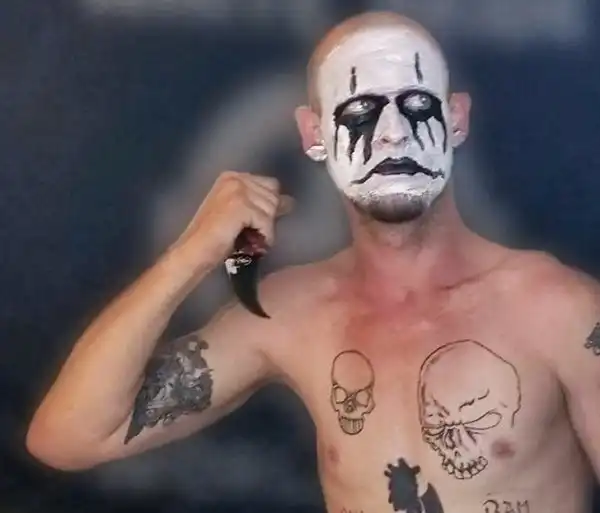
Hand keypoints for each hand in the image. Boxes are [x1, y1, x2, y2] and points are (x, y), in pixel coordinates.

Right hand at [174, 171, 293, 262]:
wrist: (194, 252)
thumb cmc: (215, 237)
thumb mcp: (240, 214)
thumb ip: (260, 203)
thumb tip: (289, 201)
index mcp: (232, 177)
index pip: (270, 185)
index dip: (270, 206)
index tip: (260, 223)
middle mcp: (235, 178)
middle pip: (273, 196)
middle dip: (268, 219)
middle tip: (252, 235)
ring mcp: (237, 190)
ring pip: (272, 209)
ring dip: (265, 230)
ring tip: (250, 240)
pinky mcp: (241, 205)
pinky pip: (267, 222)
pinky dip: (264, 237)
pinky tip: (252, 245)